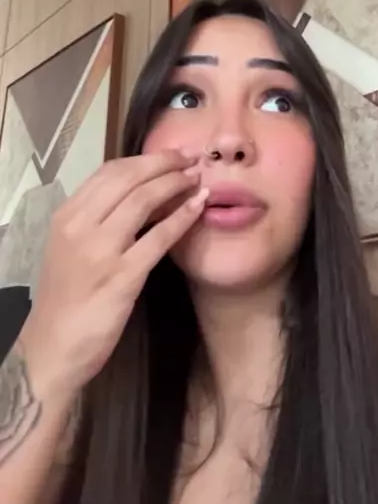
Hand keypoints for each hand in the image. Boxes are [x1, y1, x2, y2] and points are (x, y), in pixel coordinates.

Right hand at [19, 150, 206, 397]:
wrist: (52, 348)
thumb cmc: (66, 298)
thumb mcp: (71, 248)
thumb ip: (96, 219)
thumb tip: (139, 192)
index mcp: (67, 216)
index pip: (109, 172)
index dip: (144, 159)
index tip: (170, 155)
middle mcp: (80, 227)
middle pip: (128, 179)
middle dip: (164, 164)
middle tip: (191, 158)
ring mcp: (100, 251)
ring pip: (143, 201)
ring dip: (175, 184)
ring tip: (196, 178)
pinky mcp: (122, 277)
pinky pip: (159, 238)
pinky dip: (182, 217)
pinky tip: (198, 208)